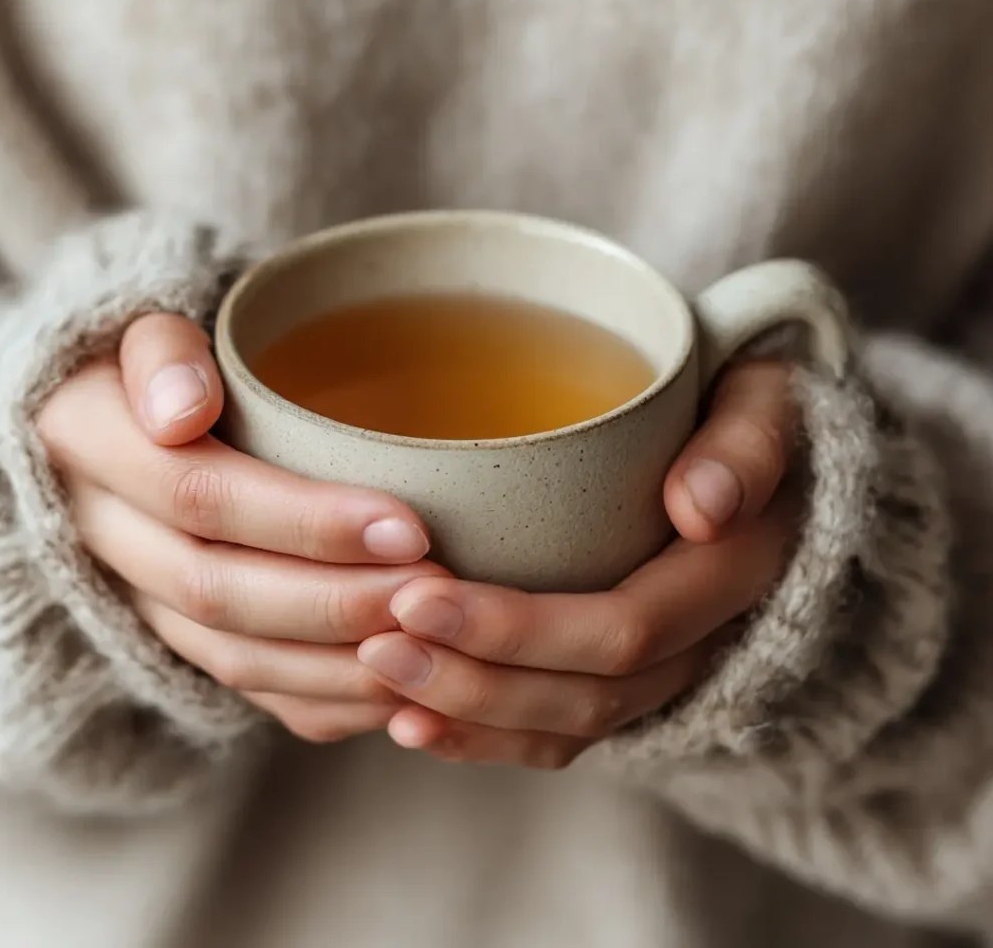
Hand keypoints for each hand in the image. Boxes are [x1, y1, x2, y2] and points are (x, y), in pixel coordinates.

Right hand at [38, 313, 444, 742]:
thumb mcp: (152, 327)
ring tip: (429, 647)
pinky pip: (244, 690)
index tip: (409, 527)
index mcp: (87, 444)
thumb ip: (163, 354)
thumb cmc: (171, 362)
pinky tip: (394, 692)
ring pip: (232, 657)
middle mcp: (102, 534)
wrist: (126, 416)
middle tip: (433, 594)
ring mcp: (136, 596)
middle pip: (219, 591)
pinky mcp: (174, 635)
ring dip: (336, 665)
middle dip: (336, 601)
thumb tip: (183, 412)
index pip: (197, 495)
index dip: (305, 522)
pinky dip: (322, 700)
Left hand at [357, 361, 802, 767]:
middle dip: (474, 678)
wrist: (754, 463)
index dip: (518, 629)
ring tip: (380, 681)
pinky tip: (416, 723)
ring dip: (470, 715)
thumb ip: (747, 444)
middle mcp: (703, 639)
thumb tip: (702, 508)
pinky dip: (489, 738)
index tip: (419, 598)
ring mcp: (666, 668)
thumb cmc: (743, 413)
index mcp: (731, 575)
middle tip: (376, 644)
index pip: (622, 628)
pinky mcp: (627, 674)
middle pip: (587, 691)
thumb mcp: (764, 403)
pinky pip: (564, 732)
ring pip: (569, 723)